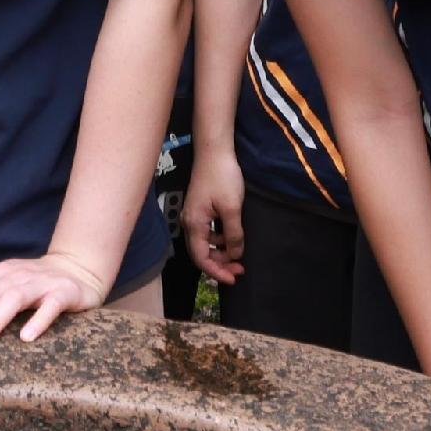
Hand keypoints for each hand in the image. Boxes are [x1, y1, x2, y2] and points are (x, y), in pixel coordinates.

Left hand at [0, 250, 111, 345]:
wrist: (79, 271)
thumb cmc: (36, 282)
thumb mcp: (7, 279)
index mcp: (1, 272)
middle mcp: (18, 274)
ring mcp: (42, 283)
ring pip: (14, 298)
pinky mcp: (65, 293)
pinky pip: (51, 306)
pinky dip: (38, 321)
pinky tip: (26, 338)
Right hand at [184, 146, 245, 284]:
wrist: (214, 151)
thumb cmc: (222, 177)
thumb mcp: (232, 208)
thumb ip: (233, 234)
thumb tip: (235, 254)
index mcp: (194, 224)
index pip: (201, 258)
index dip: (217, 272)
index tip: (234, 278)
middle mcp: (190, 223)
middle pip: (201, 253)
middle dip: (220, 264)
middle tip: (240, 269)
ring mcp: (194, 215)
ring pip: (205, 243)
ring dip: (221, 252)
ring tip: (239, 254)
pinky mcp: (200, 209)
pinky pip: (208, 232)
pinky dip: (220, 239)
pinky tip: (232, 237)